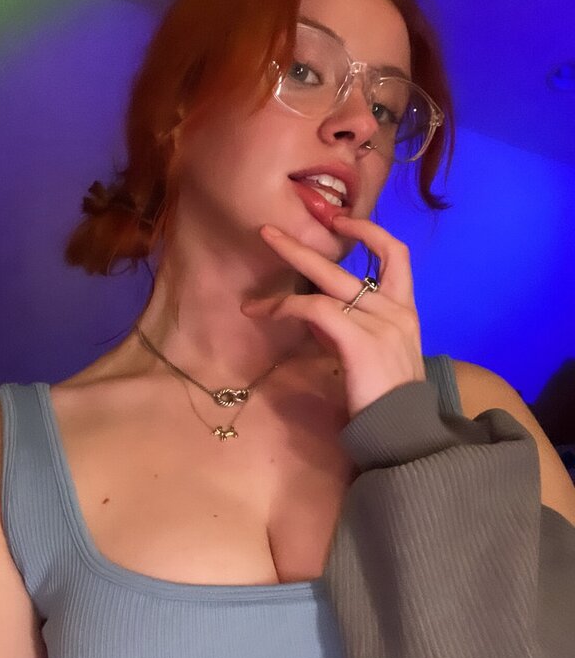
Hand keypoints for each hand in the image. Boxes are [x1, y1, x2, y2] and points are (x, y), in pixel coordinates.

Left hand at [241, 215, 425, 418]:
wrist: (405, 435)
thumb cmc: (389, 404)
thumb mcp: (374, 357)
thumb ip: (349, 330)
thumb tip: (313, 312)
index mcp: (406, 312)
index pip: (396, 255)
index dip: (369, 232)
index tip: (340, 221)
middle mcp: (396, 310)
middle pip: (347, 264)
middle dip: (303, 246)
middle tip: (269, 232)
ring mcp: (380, 322)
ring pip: (324, 284)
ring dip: (285, 279)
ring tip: (252, 293)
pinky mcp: (360, 339)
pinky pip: (315, 309)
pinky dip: (287, 307)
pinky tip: (266, 314)